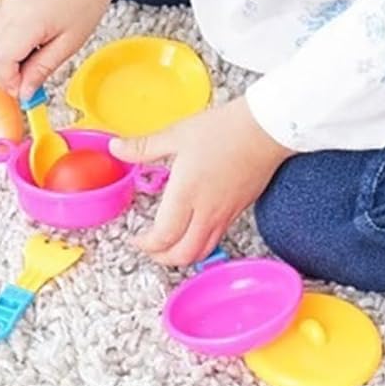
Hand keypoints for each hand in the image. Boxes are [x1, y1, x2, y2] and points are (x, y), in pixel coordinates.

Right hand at [0, 0, 123, 97]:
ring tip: (26, 68)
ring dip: (0, 65)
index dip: (9, 82)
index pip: (0, 62)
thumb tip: (25, 92)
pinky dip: (1, 51)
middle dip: (1, 77)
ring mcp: (2, 6)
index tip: (25, 91)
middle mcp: (7, 11)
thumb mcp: (70, 43)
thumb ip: (42, 69)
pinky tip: (22, 53)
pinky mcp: (3, 5)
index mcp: (25, 20)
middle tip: (24, 85)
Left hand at [109, 96, 294, 267]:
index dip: (145, 244)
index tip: (135, 238)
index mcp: (187, 194)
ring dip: (181, 255)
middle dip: (160, 257)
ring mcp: (224, 214)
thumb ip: (144, 147)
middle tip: (148, 246)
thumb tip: (117, 148)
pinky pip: (216, 239)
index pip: (163, 237)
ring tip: (167, 243)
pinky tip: (191, 229)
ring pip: (201, 252)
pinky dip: (199, 244)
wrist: (268, 128)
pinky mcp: (238, 211)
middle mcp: (206, 211)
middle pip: (182, 255)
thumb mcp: (177, 134)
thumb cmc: (225, 129)